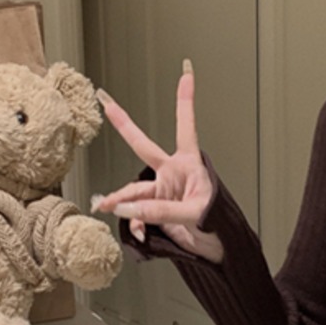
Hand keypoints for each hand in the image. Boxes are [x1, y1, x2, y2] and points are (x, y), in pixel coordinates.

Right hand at [91, 60, 224, 260]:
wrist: (220, 250)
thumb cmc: (218, 225)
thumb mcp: (192, 214)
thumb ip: (158, 211)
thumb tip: (127, 209)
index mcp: (189, 164)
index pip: (185, 126)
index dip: (184, 100)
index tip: (187, 73)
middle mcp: (172, 173)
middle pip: (142, 146)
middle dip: (124, 124)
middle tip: (106, 101)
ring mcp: (162, 191)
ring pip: (133, 191)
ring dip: (120, 201)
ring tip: (105, 206)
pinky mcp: (155, 211)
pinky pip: (135, 214)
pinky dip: (133, 223)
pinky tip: (137, 233)